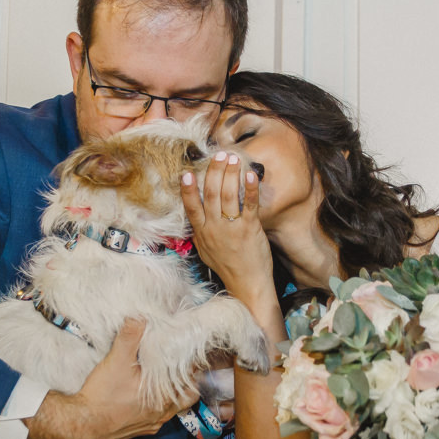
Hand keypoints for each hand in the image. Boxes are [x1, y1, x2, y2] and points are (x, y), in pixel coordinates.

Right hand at [24, 318, 197, 438]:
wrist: (82, 425)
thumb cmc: (103, 396)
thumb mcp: (117, 359)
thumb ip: (131, 336)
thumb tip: (140, 316)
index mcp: (164, 396)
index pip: (191, 379)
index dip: (193, 364)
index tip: (191, 352)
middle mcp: (162, 413)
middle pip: (187, 396)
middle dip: (187, 381)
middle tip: (182, 366)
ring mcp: (151, 423)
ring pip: (173, 409)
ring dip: (172, 395)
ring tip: (165, 380)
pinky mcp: (139, 430)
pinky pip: (156, 418)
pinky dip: (156, 407)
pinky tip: (146, 399)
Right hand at [181, 154, 272, 297]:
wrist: (247, 284)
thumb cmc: (227, 267)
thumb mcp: (205, 250)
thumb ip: (200, 231)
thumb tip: (194, 214)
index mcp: (202, 232)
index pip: (191, 207)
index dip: (188, 189)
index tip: (186, 172)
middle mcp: (214, 228)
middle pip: (211, 194)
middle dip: (214, 171)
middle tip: (219, 154)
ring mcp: (232, 228)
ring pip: (228, 195)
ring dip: (231, 174)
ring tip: (234, 158)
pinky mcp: (250, 229)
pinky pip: (249, 204)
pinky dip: (249, 188)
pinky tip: (251, 175)